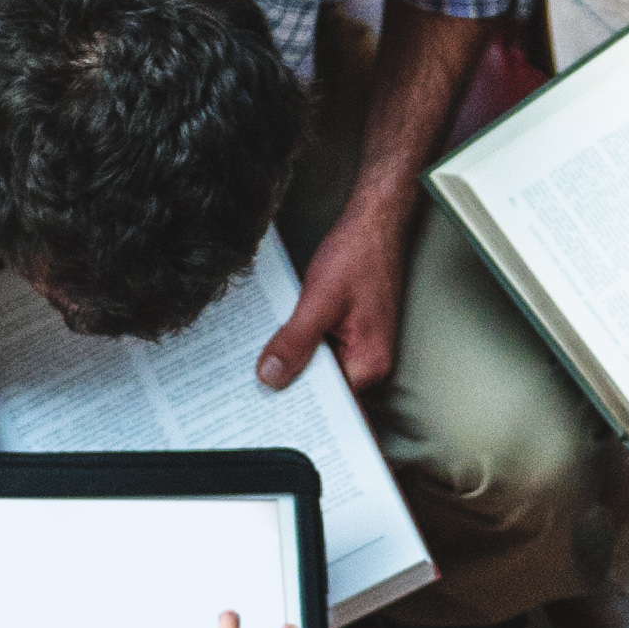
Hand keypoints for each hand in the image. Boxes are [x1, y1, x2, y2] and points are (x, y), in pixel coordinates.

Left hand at [257, 196, 415, 393]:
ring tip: (260, 364)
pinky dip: (300, 345)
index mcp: (368, 362)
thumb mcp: (319, 299)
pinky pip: (321, 349)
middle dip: (290, 384)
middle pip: (323, 388)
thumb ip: (295, 341)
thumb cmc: (359, 254)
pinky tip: (279, 340)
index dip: (295, 403)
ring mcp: (361, 346)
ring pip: (319, 367)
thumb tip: (271, 376)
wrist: (376, 221)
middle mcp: (369, 360)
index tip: (262, 406)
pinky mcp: (351, 332)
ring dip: (292, 362)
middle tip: (252, 385)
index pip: (328, 402)